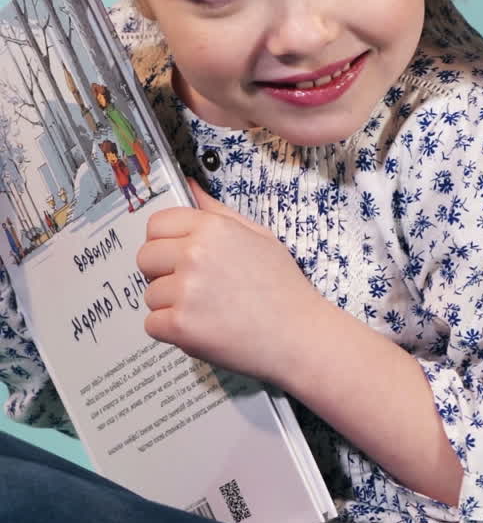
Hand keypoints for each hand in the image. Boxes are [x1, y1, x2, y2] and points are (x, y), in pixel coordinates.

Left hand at [137, 181, 330, 385]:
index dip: (165, 240)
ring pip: (149, 294)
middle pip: (145, 257)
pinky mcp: (179, 325)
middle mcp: (194, 254)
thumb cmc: (282, 286)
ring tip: (207, 310)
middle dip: (162, 272)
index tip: (178, 254)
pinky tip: (202, 328)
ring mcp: (185, 290)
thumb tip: (191, 187)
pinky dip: (172, 331)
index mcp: (213, 228)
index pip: (157, 223)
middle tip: (193, 285)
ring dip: (170, 305)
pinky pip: (152, 324)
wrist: (298, 334)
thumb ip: (219, 213)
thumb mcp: (259, 237)